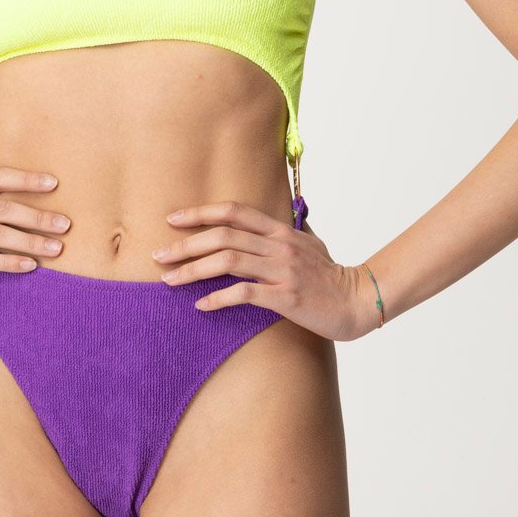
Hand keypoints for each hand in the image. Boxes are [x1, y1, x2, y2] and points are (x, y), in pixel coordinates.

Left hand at [151, 198, 378, 341]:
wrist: (358, 301)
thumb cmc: (332, 275)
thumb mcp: (311, 243)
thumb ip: (291, 230)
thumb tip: (279, 219)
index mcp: (281, 230)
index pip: (234, 211)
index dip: (201, 212)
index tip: (173, 219)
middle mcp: (279, 246)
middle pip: (223, 235)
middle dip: (186, 244)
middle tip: (159, 255)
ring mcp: (282, 270)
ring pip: (228, 261)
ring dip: (193, 270)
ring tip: (169, 280)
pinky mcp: (286, 296)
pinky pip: (244, 294)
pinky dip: (218, 299)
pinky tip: (200, 305)